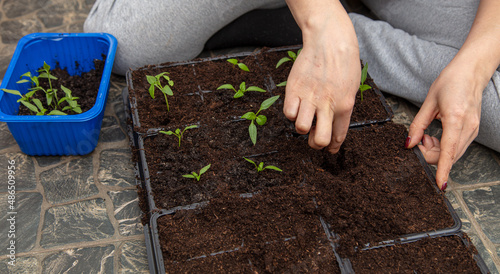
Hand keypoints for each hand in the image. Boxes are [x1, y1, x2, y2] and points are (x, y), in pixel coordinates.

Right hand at [283, 0, 359, 152]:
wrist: (329, 42)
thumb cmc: (343, 62)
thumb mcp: (352, 87)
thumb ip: (343, 107)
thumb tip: (334, 124)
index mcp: (344, 106)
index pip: (338, 136)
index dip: (332, 147)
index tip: (328, 149)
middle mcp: (327, 105)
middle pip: (319, 140)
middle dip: (315, 143)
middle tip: (313, 134)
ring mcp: (309, 98)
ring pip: (300, 128)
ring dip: (302, 126)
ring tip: (304, 115)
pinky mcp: (294, 90)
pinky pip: (288, 113)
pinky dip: (291, 112)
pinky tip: (296, 104)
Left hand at [406, 62, 482, 189]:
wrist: (471, 71)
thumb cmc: (451, 81)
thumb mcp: (429, 102)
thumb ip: (417, 125)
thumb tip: (409, 143)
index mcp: (456, 120)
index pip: (448, 152)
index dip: (442, 170)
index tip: (439, 184)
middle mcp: (468, 128)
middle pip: (447, 156)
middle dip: (429, 155)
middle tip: (417, 141)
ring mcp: (473, 130)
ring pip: (452, 154)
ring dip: (435, 151)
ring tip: (425, 136)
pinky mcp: (472, 131)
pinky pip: (456, 148)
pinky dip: (442, 147)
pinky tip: (434, 136)